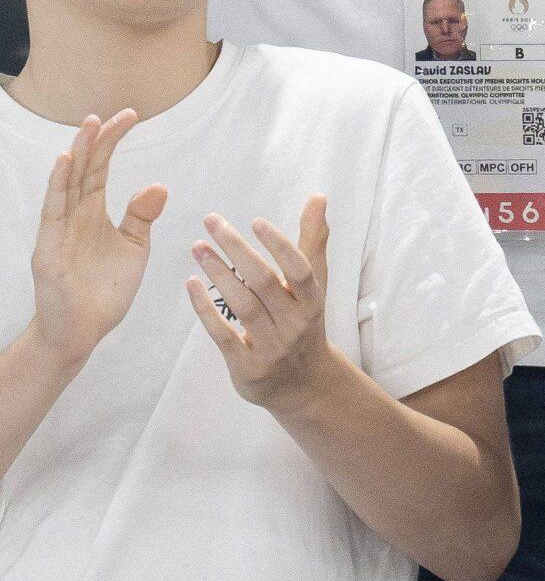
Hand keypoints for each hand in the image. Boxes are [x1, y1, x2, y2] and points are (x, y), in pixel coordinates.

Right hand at [27, 111, 166, 366]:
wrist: (82, 331)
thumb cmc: (105, 290)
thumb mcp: (134, 248)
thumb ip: (142, 216)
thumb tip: (158, 185)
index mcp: (93, 213)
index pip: (101, 168)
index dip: (112, 141)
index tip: (130, 115)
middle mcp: (74, 216)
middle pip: (84, 169)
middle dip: (96, 140)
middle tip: (110, 113)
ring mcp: (59, 230)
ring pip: (66, 184)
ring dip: (77, 154)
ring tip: (88, 125)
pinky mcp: (49, 249)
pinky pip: (53, 212)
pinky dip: (58, 185)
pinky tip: (65, 162)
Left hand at [186, 195, 336, 412]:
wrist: (302, 383)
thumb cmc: (303, 322)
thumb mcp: (315, 286)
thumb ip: (313, 242)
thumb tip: (318, 197)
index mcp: (313, 302)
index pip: (300, 270)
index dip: (279, 245)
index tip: (254, 221)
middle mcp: (296, 324)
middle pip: (265, 282)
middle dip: (236, 249)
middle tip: (211, 221)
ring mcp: (272, 347)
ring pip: (243, 305)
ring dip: (218, 273)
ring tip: (198, 247)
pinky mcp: (247, 367)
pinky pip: (222, 335)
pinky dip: (205, 309)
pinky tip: (190, 285)